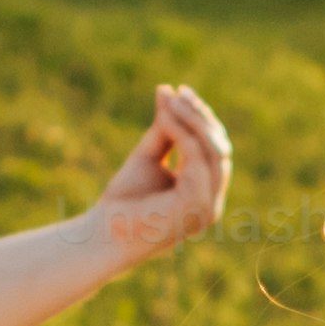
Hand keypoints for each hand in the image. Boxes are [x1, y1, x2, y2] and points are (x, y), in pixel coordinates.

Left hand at [88, 82, 232, 265]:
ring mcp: (207, 206)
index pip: (216, 152)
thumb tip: (168, 90)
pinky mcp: (196, 204)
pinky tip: (166, 116)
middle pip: (221, 149)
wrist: (103, 235)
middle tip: (180, 91)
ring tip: (173, 99)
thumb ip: (164, 128)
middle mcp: (211, 203)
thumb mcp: (148, 156)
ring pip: (215, 151)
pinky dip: (183, 132)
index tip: (181, 93)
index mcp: (203, 195)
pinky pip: (196, 157)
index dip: (203, 120)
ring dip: (194, 120)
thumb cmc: (122, 202)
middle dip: (202, 117)